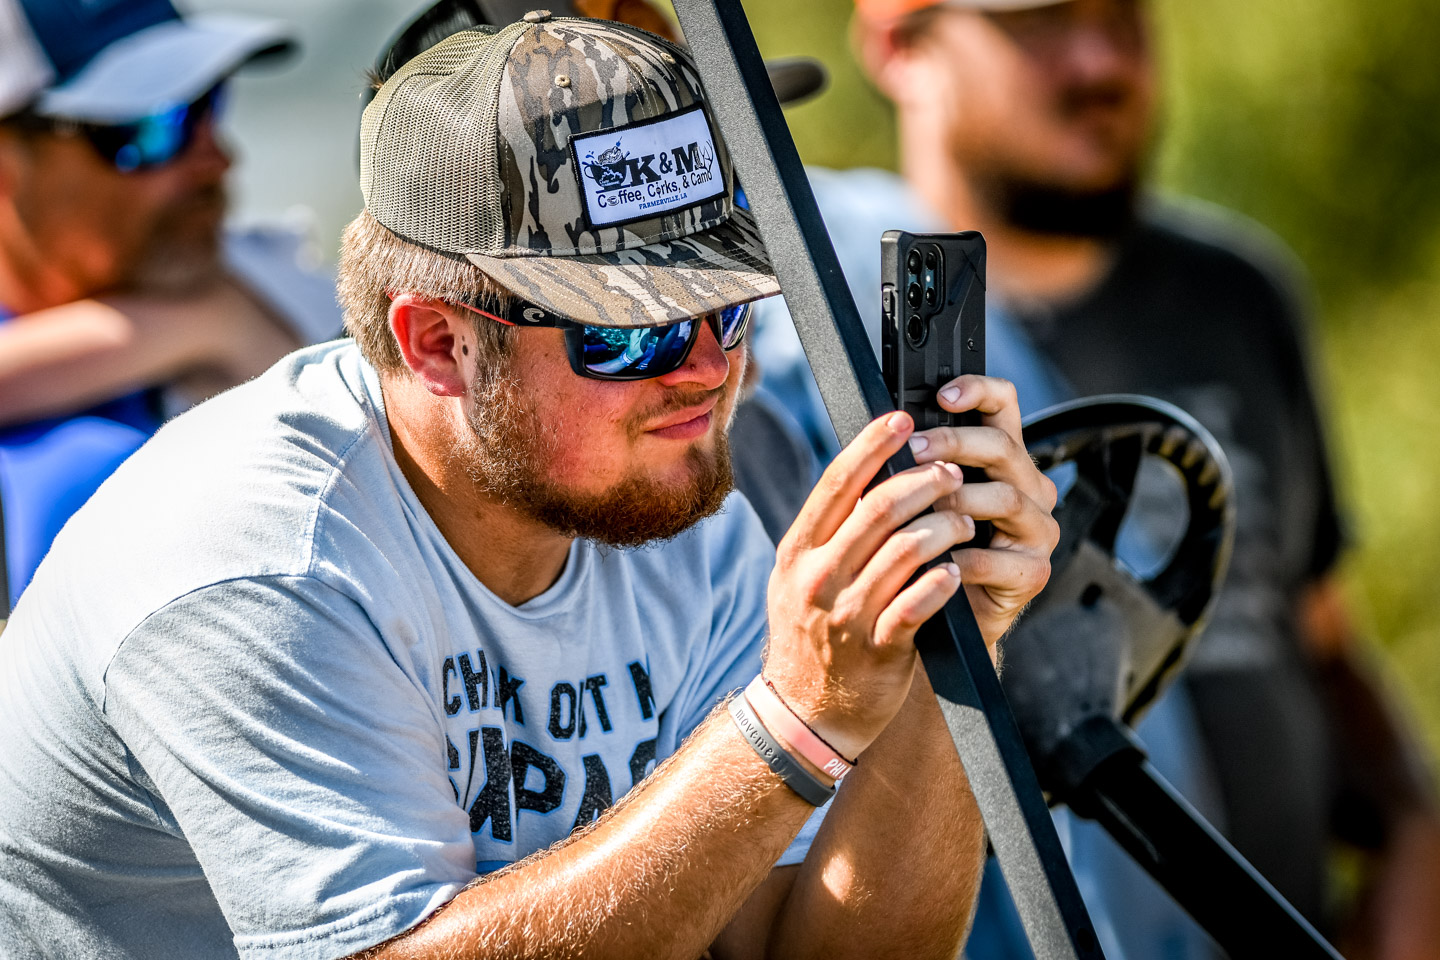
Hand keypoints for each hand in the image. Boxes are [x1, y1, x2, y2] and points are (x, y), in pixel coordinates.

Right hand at [764, 411, 973, 759]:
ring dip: (943, 528)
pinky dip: (941, 582)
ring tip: (965, 519)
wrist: (804, 713)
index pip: (836, 483)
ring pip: (903, 552)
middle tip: (952, 470)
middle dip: (922, 482)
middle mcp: (818, 577)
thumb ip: (828, 531)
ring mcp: (846, 614)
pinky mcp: (877, 649)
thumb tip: (867, 473)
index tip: (902, 418)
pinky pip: (916, 605)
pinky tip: (957, 570)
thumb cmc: (810, 636)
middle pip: (876, 509)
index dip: (873, 444)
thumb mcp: (800, 576)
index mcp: (798, 550)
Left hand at [906, 376, 1058, 647]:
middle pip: (1002, 446)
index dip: (979, 391)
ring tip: (921, 510)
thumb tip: (881, 433)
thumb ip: (912, 464)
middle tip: (914, 451)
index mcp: (1001, 459)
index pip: (1003, 406)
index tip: (943, 395)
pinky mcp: (1033, 571)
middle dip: (954, 443)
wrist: (938, 619)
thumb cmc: (924, 552)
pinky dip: (961, 559)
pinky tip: (933, 562)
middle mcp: (1028, 487)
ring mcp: (1036, 529)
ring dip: (957, 500)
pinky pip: (997, 558)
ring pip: (1006, 497)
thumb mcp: (916, 499)